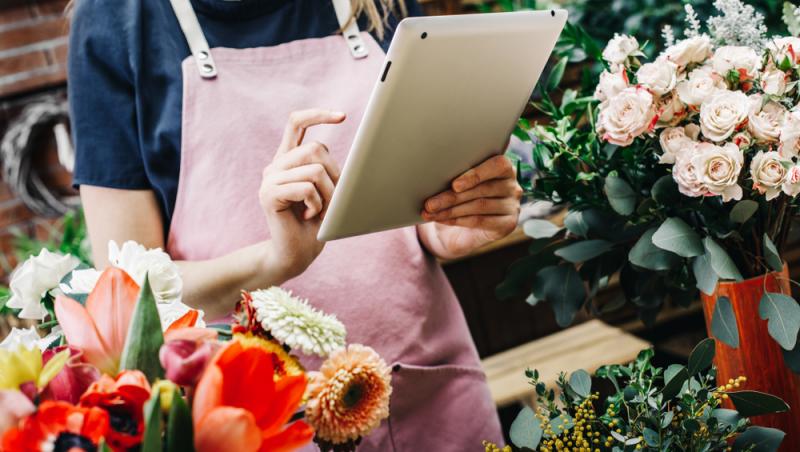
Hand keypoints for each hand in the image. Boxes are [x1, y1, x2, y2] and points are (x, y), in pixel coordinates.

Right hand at [259, 109, 344, 278]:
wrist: (296, 254)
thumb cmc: (316, 224)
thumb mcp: (328, 192)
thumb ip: (328, 170)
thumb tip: (356, 156)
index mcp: (288, 159)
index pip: (296, 123)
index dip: (317, 115)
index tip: (342, 116)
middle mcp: (276, 165)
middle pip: (315, 149)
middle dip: (334, 175)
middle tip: (332, 199)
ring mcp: (269, 179)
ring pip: (314, 169)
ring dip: (327, 194)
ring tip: (319, 210)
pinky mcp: (268, 195)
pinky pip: (305, 188)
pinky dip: (315, 204)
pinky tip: (308, 215)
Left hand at [418, 155, 521, 258]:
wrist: (459, 230)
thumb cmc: (458, 199)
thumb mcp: (456, 184)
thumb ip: (455, 176)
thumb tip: (434, 174)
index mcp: (503, 168)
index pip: (497, 165)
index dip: (475, 174)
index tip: (454, 185)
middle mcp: (512, 185)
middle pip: (482, 189)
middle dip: (452, 196)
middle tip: (430, 203)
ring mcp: (512, 206)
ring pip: (479, 205)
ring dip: (451, 209)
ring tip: (431, 212)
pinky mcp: (507, 224)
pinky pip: (480, 221)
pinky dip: (458, 220)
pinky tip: (442, 219)